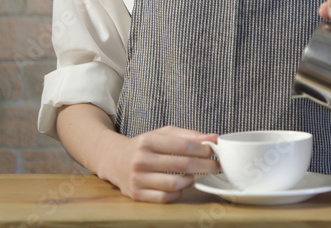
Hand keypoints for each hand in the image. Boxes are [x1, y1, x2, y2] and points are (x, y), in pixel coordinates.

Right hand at [99, 125, 218, 202]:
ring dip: (191, 180)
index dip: (203, 149)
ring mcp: (138, 179)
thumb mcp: (163, 134)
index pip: (184, 146)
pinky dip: (178, 192)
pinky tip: (181, 184)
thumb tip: (214, 137)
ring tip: (195, 175)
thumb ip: (189, 135)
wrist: (114, 160)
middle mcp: (141, 160)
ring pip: (175, 183)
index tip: (213, 150)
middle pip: (183, 165)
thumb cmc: (145, 146)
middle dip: (205, 165)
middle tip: (216, 165)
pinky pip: (165, 197)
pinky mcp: (136, 194)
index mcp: (148, 141)